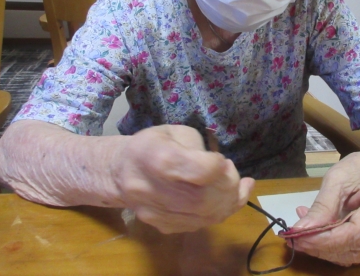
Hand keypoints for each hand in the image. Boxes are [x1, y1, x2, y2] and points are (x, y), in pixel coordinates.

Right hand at [112, 124, 253, 233]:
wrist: (120, 172)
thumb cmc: (153, 145)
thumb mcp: (176, 132)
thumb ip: (199, 148)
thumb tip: (221, 169)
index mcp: (155, 157)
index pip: (197, 171)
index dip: (218, 167)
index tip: (221, 159)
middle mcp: (151, 189)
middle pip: (202, 199)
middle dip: (228, 187)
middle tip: (232, 172)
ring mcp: (155, 214)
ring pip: (204, 217)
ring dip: (230, 202)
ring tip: (239, 186)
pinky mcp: (162, 227)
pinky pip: (200, 225)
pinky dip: (220, 212)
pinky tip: (227, 197)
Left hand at [285, 152, 359, 265]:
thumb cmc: (359, 168)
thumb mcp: (337, 179)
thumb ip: (322, 206)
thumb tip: (301, 230)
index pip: (358, 232)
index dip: (327, 240)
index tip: (299, 238)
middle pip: (356, 247)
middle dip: (321, 246)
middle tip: (294, 237)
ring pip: (354, 254)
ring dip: (324, 248)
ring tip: (303, 231)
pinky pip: (355, 251)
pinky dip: (332, 247)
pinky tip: (317, 233)